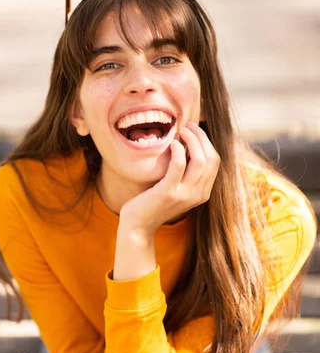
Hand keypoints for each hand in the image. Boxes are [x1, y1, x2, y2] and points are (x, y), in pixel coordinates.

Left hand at [119, 121, 219, 235]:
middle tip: (187, 126)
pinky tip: (171, 143)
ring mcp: (185, 195)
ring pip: (200, 160)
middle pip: (211, 158)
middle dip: (201, 137)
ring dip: (191, 140)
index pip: (215, 162)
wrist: (138, 226)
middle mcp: (198, 195)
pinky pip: (179, 165)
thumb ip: (186, 174)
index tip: (194, 130)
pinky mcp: (169, 192)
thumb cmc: (154, 203)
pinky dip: (178, 150)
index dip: (206, 142)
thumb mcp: (176, 189)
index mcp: (203, 193)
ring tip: (180, 131)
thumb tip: (190, 145)